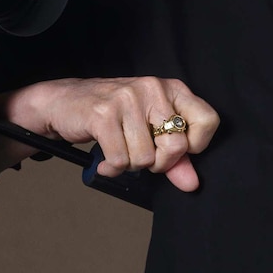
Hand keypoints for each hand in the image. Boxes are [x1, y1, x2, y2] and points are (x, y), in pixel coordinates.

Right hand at [3, 76, 219, 191]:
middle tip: (140, 154)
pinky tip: (104, 158)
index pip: (208, 120)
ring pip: (145, 158)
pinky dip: (112, 168)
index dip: (195, 145)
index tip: (173, 149)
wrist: (64, 102)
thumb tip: (192, 184)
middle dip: (158, 163)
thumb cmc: (113, 116)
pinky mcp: (104, 114)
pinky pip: (120, 160)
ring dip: (129, 164)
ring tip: (118, 149)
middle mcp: (153, 88)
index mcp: (172, 89)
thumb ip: (174, 158)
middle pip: (176, 146)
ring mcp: (128, 98)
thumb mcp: (149, 130)